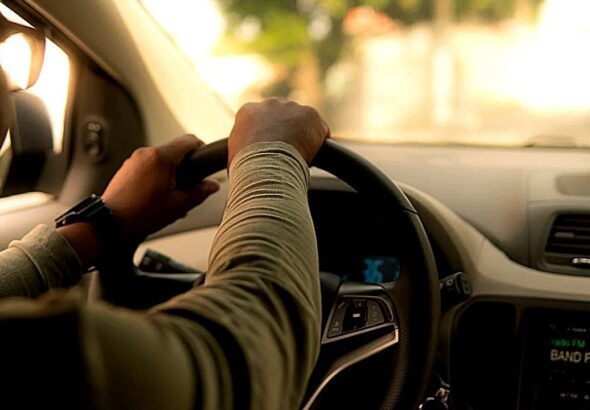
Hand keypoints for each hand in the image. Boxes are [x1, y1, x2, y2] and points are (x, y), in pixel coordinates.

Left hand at [102, 135, 219, 240]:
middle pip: (174, 150)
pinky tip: (154, 197)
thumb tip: (212, 185)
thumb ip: (199, 192)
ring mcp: (133, 160)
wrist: (109, 223)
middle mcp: (146, 153)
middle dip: (184, 167)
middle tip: (187, 187)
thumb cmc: (140, 214)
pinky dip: (155, 176)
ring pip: (160, 159)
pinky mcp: (126, 169)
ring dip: (169, 172)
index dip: (201, 148)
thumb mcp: (178, 205)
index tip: (204, 160)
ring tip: (169, 196)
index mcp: (161, 157)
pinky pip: (147, 166)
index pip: (189, 140)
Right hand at [228, 98, 329, 165]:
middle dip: (286, 132)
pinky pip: (319, 129)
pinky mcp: (310, 114)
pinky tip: (313, 156)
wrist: (265, 166)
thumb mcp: (235, 156)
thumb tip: (244, 163)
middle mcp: (269, 104)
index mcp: (248, 111)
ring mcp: (291, 107)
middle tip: (287, 154)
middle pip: (282, 117)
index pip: (261, 121)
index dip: (268, 137)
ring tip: (299, 157)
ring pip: (302, 122)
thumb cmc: (247, 167)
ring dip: (302, 136)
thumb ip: (242, 150)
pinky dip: (319, 142)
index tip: (271, 150)